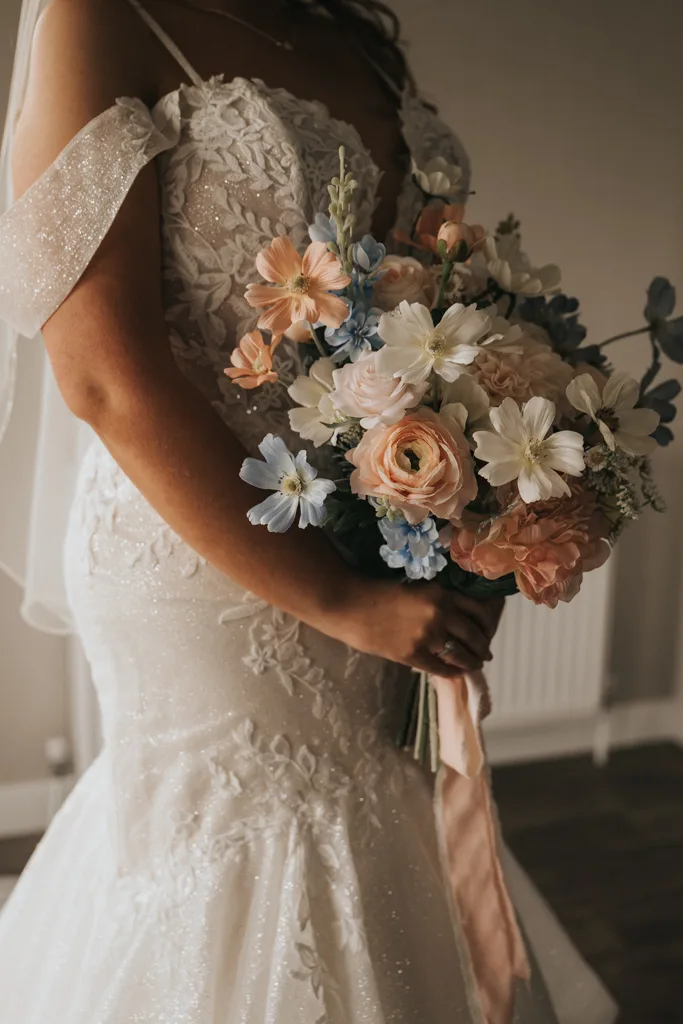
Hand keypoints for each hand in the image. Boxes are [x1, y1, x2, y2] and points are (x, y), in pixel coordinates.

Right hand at [331, 579, 502, 678]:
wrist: (349, 605)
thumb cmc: (378, 593)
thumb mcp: (416, 590)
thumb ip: (437, 602)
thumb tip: (457, 620)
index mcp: (441, 593)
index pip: (477, 610)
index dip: (486, 624)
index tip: (488, 631)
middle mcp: (439, 613)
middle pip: (473, 635)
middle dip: (482, 647)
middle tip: (486, 653)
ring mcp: (427, 636)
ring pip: (461, 654)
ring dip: (471, 662)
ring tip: (474, 665)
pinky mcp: (412, 654)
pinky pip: (440, 668)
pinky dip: (451, 672)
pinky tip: (455, 673)